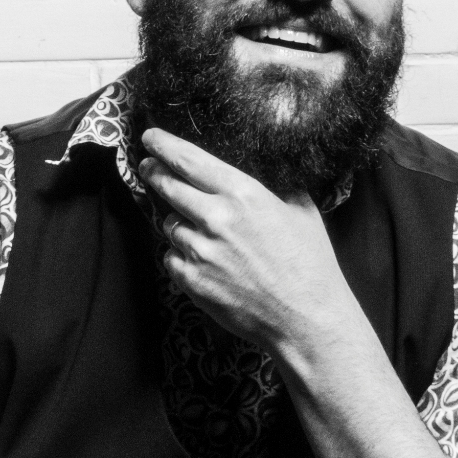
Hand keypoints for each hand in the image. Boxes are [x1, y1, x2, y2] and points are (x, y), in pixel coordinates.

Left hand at [138, 127, 363, 355]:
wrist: (307, 320)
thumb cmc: (310, 264)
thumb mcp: (301, 209)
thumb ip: (276, 185)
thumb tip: (264, 167)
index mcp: (243, 194)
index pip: (189, 160)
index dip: (164, 145)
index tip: (150, 137)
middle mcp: (217, 219)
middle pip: (168, 187)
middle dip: (154, 173)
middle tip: (148, 167)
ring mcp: (201, 252)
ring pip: (170, 225)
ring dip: (177, 222)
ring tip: (199, 230)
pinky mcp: (193, 282)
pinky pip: (172, 258)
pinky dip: (182, 255)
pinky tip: (202, 259)